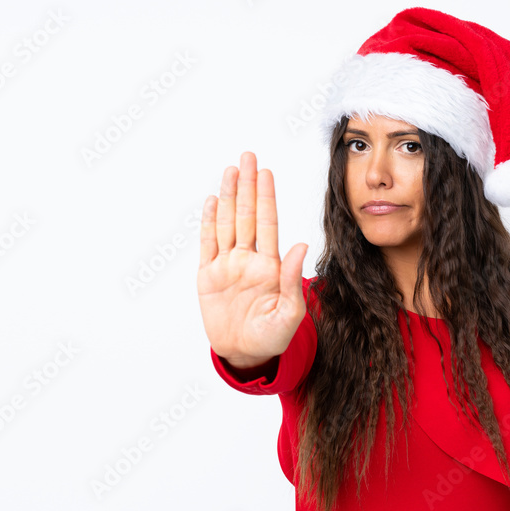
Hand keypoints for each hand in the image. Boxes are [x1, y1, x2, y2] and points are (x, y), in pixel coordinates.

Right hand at [197, 151, 309, 366]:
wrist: (246, 355)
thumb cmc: (272, 337)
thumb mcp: (289, 313)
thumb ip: (292, 279)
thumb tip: (302, 246)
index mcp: (270, 265)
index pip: (268, 223)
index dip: (267, 198)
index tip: (267, 173)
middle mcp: (249, 259)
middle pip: (247, 215)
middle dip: (248, 186)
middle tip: (248, 156)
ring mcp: (227, 265)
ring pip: (227, 223)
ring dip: (228, 196)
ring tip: (231, 170)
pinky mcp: (208, 276)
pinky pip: (208, 244)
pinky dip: (209, 222)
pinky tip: (213, 201)